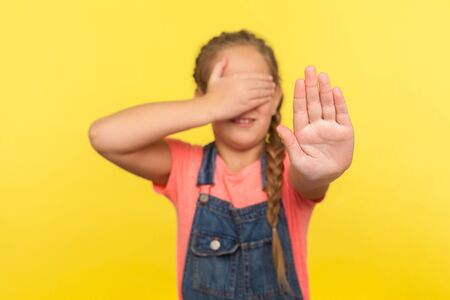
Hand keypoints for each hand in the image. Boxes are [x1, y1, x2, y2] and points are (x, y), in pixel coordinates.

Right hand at [205, 56, 276, 120]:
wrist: (210, 107)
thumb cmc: (211, 94)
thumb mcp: (214, 77)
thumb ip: (219, 66)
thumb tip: (225, 57)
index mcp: (235, 77)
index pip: (253, 76)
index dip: (263, 77)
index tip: (268, 77)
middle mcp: (241, 85)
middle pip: (259, 83)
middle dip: (267, 83)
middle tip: (273, 84)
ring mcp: (244, 95)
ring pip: (260, 91)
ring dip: (268, 90)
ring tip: (272, 90)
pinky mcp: (245, 104)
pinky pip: (258, 100)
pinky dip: (265, 99)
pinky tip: (269, 98)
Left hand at [276, 66, 354, 181]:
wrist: (324, 178)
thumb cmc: (307, 170)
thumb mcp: (297, 159)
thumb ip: (290, 143)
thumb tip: (279, 128)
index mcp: (302, 131)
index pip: (300, 109)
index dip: (299, 95)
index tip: (297, 81)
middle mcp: (316, 125)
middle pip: (313, 102)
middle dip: (311, 86)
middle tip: (309, 69)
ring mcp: (330, 127)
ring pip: (327, 105)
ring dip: (325, 90)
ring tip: (322, 75)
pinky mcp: (344, 132)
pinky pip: (341, 115)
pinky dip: (339, 103)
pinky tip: (335, 91)